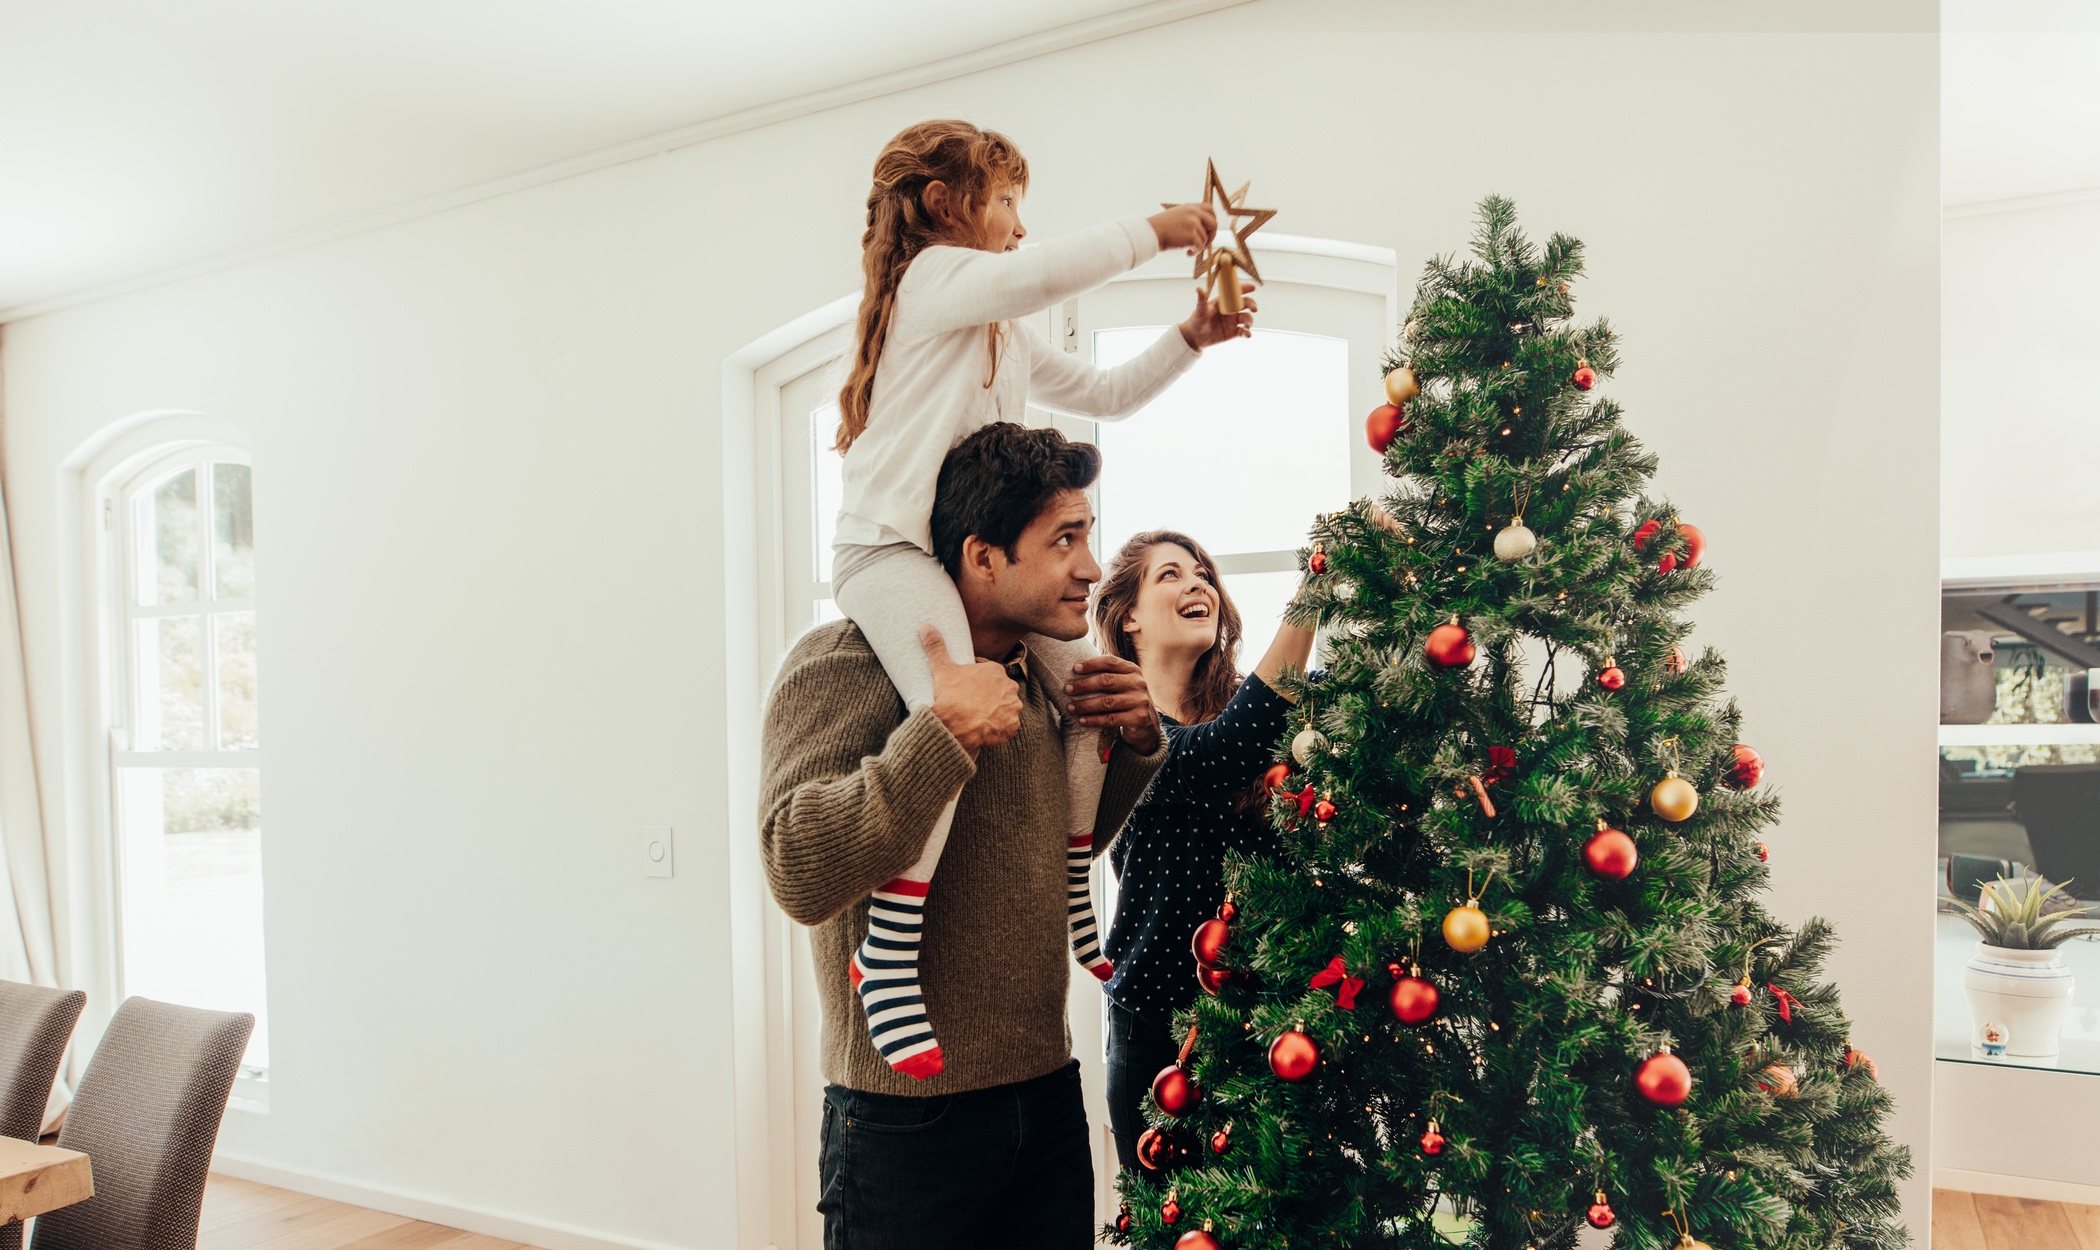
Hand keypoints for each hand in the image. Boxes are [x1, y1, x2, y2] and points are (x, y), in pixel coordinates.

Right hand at [920, 625, 1021, 756]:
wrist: (953, 728)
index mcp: (996, 671)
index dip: (978, 685)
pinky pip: (1008, 726)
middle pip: (1000, 692)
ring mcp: (1013, 707)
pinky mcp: (1013, 726)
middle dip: (990, 698)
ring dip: (996, 713)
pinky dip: (999, 729)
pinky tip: (985, 729)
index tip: (967, 692)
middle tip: (972, 706)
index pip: (990, 677)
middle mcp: (1010, 687)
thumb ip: (936, 647)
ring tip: (978, 719)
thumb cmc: (949, 697)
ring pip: (1006, 709)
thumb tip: (925, 626)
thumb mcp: (942, 669)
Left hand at [1065, 655, 1163, 754]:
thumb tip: (1074, 668)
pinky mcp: (1138, 718)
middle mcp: (1138, 683)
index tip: (1074, 668)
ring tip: (1070, 707)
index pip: (1110, 662)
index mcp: (1132, 670)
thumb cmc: (1126, 700)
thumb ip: (1107, 674)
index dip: (1091, 664)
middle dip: (1084, 685)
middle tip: (1067, 689)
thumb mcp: (1122, 683)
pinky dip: (1094, 720)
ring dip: (1085, 705)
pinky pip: (1111, 719)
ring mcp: (1140, 701)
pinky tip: (1081, 720)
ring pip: (1107, 702)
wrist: (1147, 725)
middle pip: (1106, 680)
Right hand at [1149, 203, 1217, 253]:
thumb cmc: (1160, 228)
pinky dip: (1195, 252)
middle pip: (1213, 223)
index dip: (1212, 220)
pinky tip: (1188, 253)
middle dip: (1211, 235)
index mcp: (1190, 207)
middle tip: (1205, 243)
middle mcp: (1194, 213)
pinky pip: (1200, 246)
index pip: (1210, 209)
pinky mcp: (1192, 234)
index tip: (1208, 230)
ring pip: (1205, 238)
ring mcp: (1193, 223)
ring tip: (1189, 250)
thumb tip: (1204, 228)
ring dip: (1199, 246)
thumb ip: (1190, 217)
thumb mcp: (1177, 215)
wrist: (1150, 233)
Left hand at [1179, 284, 1255, 350]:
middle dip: (1252, 304)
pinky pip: (1244, 332)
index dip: (1245, 289)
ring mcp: (1232, 322)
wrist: (1195, 338)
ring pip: (1246, 318)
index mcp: (1223, 302)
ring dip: (1250, 320)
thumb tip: (1199, 289)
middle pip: (1245, 304)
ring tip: (1247, 325)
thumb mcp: (1200, 311)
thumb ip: (1201, 301)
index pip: (1235, 293)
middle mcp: (1230, 310)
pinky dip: (1247, 333)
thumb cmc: (1196, 321)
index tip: (1253, 288)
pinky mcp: (1233, 333)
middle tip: (1254, 309)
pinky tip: (1247, 334)